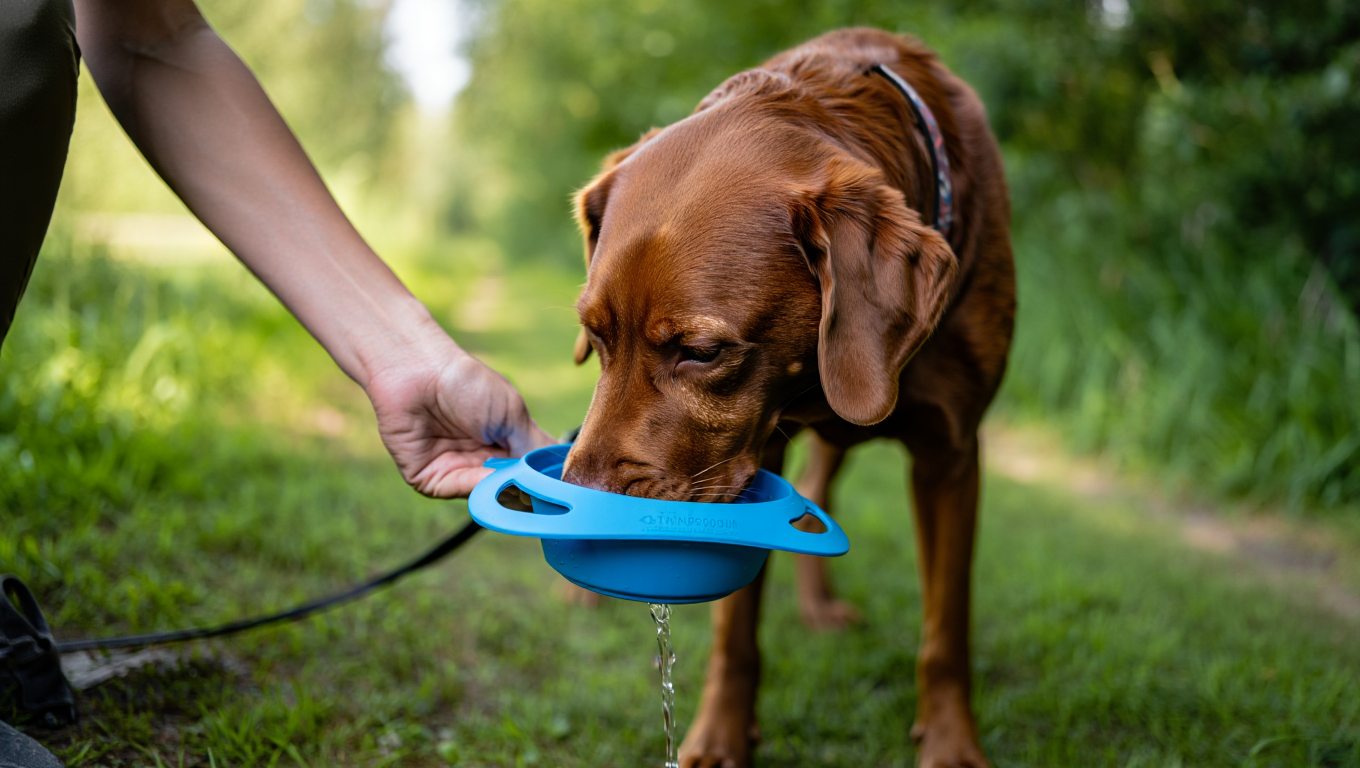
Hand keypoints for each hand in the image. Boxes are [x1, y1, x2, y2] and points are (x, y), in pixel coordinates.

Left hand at [364, 342, 555, 497]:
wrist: (417, 371)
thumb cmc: (467, 383)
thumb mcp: (512, 414)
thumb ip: (533, 449)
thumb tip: (558, 479)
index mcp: (503, 442)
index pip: (530, 469)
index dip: (544, 477)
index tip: (562, 484)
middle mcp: (481, 460)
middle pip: (511, 486)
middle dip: (526, 487)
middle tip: (544, 487)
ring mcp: (456, 470)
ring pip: (488, 493)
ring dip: (504, 488)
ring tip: (520, 478)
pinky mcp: (430, 478)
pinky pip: (459, 490)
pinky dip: (478, 488)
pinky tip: (493, 477)